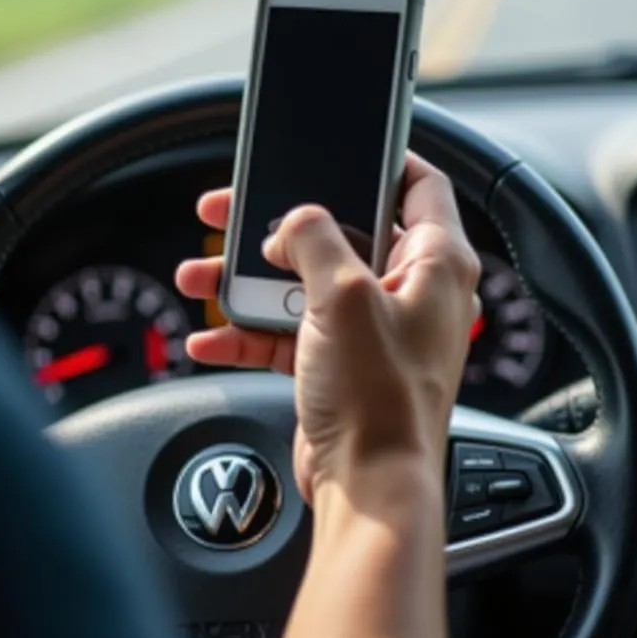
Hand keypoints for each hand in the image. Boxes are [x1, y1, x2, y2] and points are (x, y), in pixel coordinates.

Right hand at [175, 152, 480, 503]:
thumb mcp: (341, 295)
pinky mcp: (340, 361)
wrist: (368, 490)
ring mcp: (373, 328)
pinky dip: (250, 329)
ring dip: (249, 278)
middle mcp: (410, 290)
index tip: (340, 147)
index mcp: (435, 262)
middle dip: (280, 223)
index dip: (383, 158)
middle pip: (340, 230)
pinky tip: (211, 334)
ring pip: (303, 281)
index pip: (419, 184)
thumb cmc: (380, 399)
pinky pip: (289, 330)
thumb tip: (292, 222)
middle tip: (235, 209)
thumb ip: (312, 237)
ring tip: (202, 274)